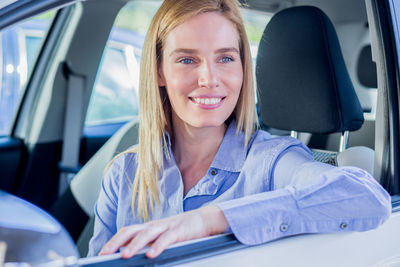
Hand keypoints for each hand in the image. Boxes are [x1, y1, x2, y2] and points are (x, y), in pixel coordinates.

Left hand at [99, 205, 228, 258]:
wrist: (203, 219)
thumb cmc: (181, 230)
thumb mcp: (162, 237)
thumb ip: (148, 244)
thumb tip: (132, 255)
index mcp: (149, 227)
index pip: (127, 231)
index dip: (113, 241)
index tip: (102, 253)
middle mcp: (155, 225)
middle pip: (132, 230)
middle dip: (117, 242)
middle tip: (105, 254)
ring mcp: (166, 227)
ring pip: (147, 233)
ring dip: (135, 244)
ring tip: (125, 255)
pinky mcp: (179, 231)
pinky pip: (167, 238)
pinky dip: (158, 246)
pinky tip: (151, 254)